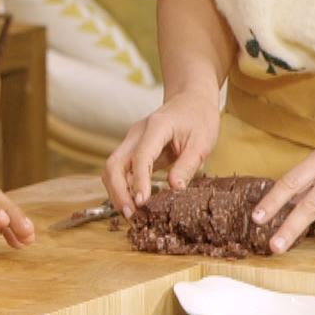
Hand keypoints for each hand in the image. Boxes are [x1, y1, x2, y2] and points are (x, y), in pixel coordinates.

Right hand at [103, 86, 220, 213]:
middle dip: (118, 191)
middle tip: (131, 215)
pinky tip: (132, 203)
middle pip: (114, 163)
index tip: (141, 203)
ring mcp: (132, 140)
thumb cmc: (199, 118)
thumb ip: (187, 165)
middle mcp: (137, 133)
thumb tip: (174, 189)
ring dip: (116, 191)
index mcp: (156, 127)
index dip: (139, 181)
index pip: (140, 157)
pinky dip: (122, 187)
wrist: (191, 99)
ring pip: (112, 168)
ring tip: (130, 214)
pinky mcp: (133, 149)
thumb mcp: (202, 142)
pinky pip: (120, 169)